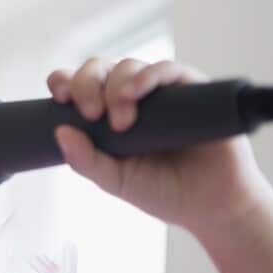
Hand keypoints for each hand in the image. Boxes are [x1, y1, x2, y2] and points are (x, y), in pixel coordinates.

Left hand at [46, 57, 272, 233]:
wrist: (213, 206)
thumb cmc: (162, 191)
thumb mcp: (116, 180)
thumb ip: (86, 161)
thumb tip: (59, 132)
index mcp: (106, 114)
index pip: (77, 85)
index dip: (64, 82)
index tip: (60, 98)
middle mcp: (132, 97)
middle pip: (99, 69)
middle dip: (86, 83)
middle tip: (91, 114)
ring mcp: (161, 92)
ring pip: (129, 66)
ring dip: (117, 85)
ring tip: (120, 120)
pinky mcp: (192, 90)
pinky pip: (168, 69)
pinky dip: (148, 75)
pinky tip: (136, 92)